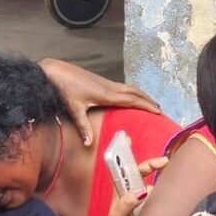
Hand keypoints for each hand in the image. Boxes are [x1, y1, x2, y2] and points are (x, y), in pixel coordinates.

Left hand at [39, 58, 159, 146]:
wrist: (56, 71)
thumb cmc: (65, 89)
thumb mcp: (74, 109)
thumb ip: (83, 127)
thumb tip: (89, 144)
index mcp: (107, 94)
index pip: (132, 100)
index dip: (146, 106)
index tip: (158, 112)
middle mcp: (110, 87)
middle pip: (135, 92)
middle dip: (148, 100)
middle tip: (159, 110)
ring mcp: (107, 83)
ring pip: (130, 88)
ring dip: (141, 95)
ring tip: (150, 103)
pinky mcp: (102, 81)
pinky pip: (123, 87)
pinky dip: (132, 92)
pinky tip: (131, 98)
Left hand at [104, 157, 168, 215]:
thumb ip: (124, 206)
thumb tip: (139, 192)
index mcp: (121, 194)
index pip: (123, 170)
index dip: (124, 154)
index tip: (128, 140)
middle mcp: (134, 195)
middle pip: (142, 174)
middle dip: (152, 164)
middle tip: (164, 162)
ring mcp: (145, 202)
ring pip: (155, 185)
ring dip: (161, 182)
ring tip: (166, 184)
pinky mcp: (155, 211)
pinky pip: (162, 198)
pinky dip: (167, 194)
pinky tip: (172, 196)